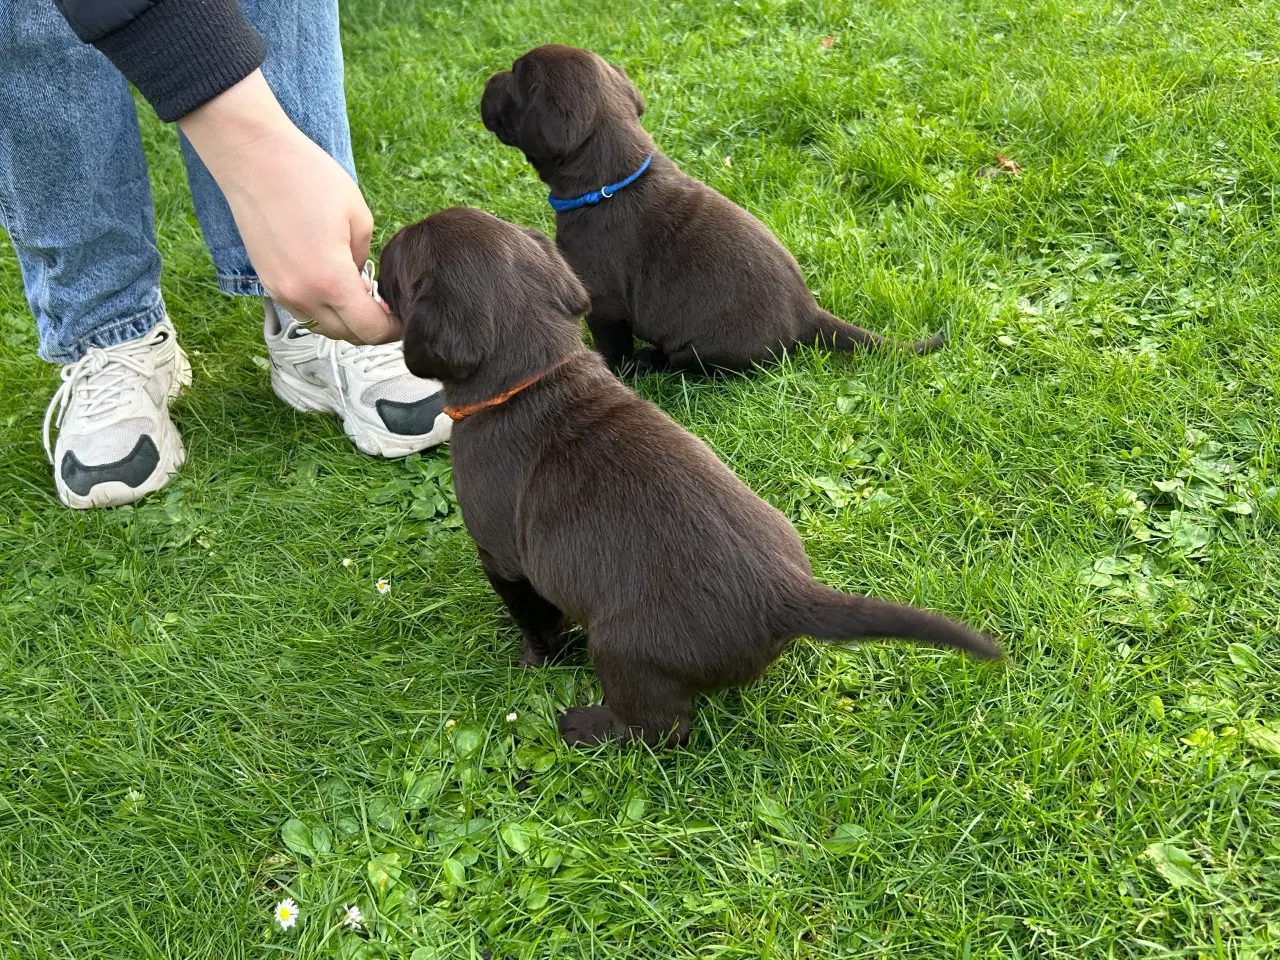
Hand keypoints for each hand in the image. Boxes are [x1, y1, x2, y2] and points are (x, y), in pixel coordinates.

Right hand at [179, 70, 398, 343]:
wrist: (254, 159)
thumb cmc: (308, 178)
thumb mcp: (359, 218)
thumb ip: (365, 260)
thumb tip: (362, 282)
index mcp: (331, 281)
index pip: (369, 330)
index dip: (391, 329)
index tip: (402, 318)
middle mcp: (302, 295)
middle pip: (346, 335)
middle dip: (370, 328)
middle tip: (386, 309)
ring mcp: (281, 291)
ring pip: (323, 326)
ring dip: (344, 320)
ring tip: (360, 296)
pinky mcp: (267, 282)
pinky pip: (302, 310)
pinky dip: (322, 308)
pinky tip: (333, 286)